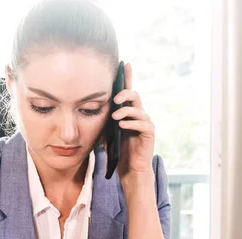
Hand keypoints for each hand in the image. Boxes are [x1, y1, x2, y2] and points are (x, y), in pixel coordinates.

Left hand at [110, 62, 154, 179]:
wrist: (129, 170)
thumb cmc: (118, 151)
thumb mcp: (107, 133)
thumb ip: (104, 121)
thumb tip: (92, 109)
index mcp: (128, 112)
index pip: (128, 92)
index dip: (127, 77)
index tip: (124, 64)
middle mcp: (138, 115)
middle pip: (134, 96)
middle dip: (125, 94)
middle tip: (115, 99)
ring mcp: (145, 123)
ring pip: (138, 109)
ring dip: (125, 111)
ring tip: (115, 117)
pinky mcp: (149, 134)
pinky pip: (142, 124)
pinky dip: (131, 123)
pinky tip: (121, 126)